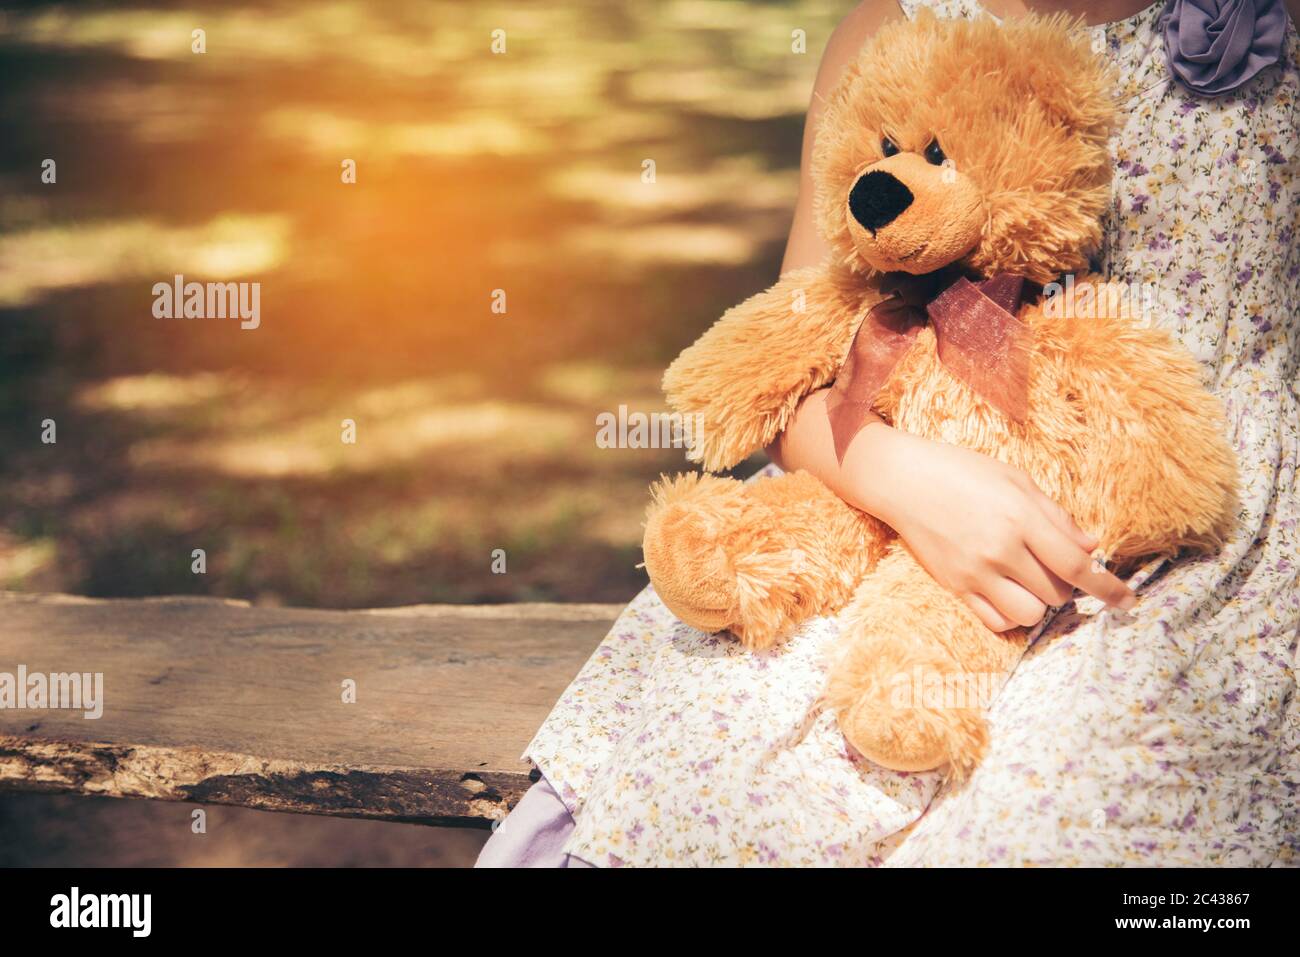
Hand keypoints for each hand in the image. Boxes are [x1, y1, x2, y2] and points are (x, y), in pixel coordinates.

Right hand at [861, 428, 1135, 631]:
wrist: (902, 480)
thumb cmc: (961, 470)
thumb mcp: (1015, 479)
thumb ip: (1055, 516)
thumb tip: (1091, 547)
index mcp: (1021, 518)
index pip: (1077, 565)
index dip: (1108, 587)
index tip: (1128, 601)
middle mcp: (1000, 549)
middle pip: (1056, 592)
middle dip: (1064, 584)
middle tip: (1050, 564)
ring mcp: (975, 571)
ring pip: (1029, 613)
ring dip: (1038, 602)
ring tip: (1028, 580)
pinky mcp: (954, 585)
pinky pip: (995, 620)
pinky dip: (1010, 613)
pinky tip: (1006, 592)